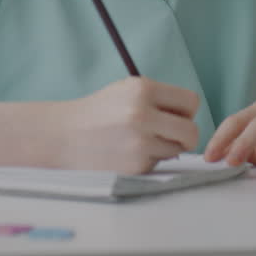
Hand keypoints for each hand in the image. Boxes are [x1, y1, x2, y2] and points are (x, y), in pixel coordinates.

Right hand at [58, 77, 199, 173]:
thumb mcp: (126, 91)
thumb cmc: (99, 112)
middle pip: (192, 131)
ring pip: (176, 150)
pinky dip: (148, 160)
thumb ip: (158, 98)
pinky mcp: (135, 165)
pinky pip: (158, 164)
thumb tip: (191, 115)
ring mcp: (139, 142)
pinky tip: (127, 153)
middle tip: (172, 137)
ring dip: (164, 149)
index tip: (176, 116)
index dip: (187, 111)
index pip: (191, 101)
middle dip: (186, 137)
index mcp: (143, 89)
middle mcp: (143, 114)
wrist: (63, 136)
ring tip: (139, 142)